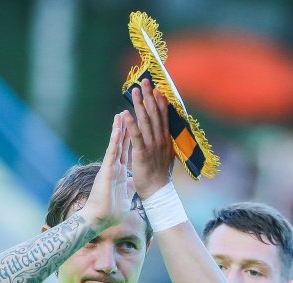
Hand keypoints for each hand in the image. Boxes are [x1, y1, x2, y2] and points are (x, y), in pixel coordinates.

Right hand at [82, 113, 133, 230]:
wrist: (100, 220)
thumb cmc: (111, 212)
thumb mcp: (125, 196)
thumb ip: (129, 186)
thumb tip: (133, 181)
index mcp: (120, 172)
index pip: (126, 151)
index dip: (130, 139)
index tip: (134, 126)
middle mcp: (114, 167)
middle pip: (121, 144)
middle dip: (125, 128)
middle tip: (126, 112)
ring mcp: (110, 167)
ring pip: (116, 144)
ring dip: (119, 129)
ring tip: (121, 113)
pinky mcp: (107, 170)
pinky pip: (112, 152)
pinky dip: (115, 140)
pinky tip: (118, 128)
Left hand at [122, 78, 174, 199]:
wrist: (158, 191)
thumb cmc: (160, 174)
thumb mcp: (166, 155)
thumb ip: (164, 143)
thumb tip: (165, 134)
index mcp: (165, 139)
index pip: (163, 116)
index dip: (159, 101)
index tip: (157, 88)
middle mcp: (160, 139)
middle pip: (154, 114)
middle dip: (149, 96)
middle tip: (144, 81)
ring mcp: (152, 146)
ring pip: (145, 121)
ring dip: (140, 105)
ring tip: (134, 91)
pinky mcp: (142, 153)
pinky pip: (136, 136)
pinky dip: (131, 124)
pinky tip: (126, 113)